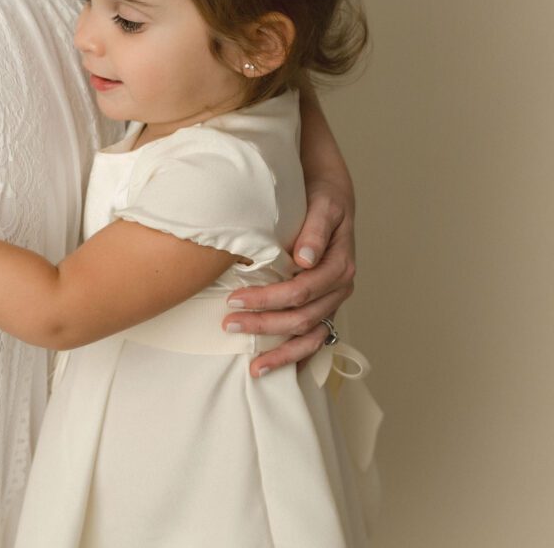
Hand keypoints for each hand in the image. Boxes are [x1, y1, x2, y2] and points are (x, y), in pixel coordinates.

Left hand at [223, 181, 355, 377]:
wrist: (332, 199)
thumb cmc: (323, 200)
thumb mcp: (322, 206)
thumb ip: (314, 230)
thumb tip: (304, 258)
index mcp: (339, 266)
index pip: (301, 290)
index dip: (268, 299)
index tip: (235, 300)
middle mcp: (339, 289)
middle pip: (302, 318)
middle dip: (264, 325)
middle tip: (229, 325)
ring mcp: (333, 302)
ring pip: (311, 337)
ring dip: (282, 353)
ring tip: (254, 367)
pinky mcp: (325, 308)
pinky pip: (314, 340)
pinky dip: (296, 357)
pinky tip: (275, 368)